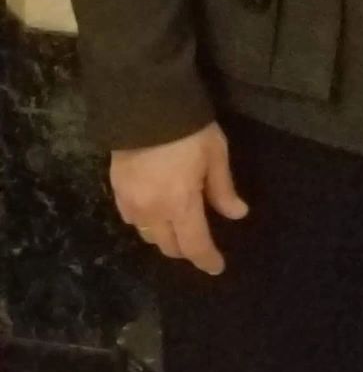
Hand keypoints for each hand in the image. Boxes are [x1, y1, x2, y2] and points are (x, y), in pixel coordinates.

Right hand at [110, 122, 247, 274]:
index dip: (207, 259)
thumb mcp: (215, 154)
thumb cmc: (188, 128)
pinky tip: (154, 211)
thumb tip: (237, 214)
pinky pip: (131, 219)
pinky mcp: (116, 190)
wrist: (145, 104)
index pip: (194, 245)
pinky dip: (145, 221)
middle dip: (186, 249)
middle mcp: (153, 212)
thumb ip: (223, 188)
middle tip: (199, 242)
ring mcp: (131, 203)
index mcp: (180, 204)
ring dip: (165, 236)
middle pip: (169, 246)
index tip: (217, 267)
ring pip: (148, 235)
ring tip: (178, 225)